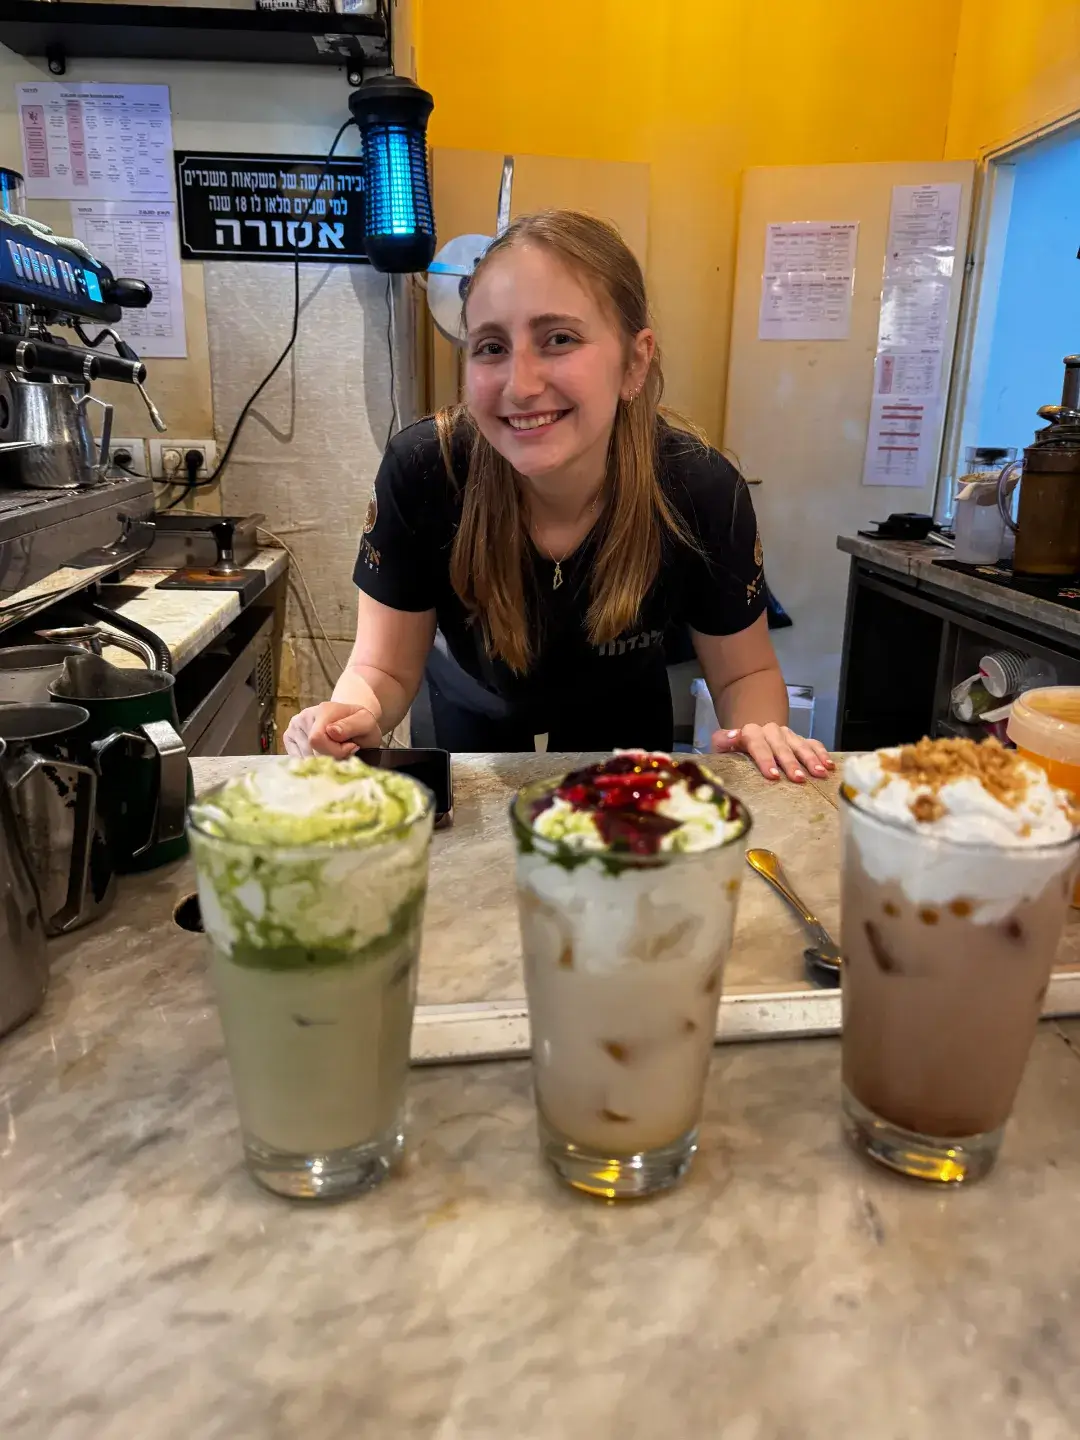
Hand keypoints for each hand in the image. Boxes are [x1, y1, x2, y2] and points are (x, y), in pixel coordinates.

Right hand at [283, 701, 382, 758]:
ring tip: (335, 749)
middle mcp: (303, 717)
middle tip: (345, 749)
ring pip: (304, 758)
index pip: (317, 739)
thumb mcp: (367, 723)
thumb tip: (331, 731)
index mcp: (323, 710)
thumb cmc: (359, 724)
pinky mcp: (288, 738)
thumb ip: (352, 726)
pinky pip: (298, 759)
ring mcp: (293, 727)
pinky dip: (312, 761)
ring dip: (322, 761)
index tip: (351, 747)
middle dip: (332, 757)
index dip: (335, 751)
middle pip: (311, 752)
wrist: (350, 721)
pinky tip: (322, 752)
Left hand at [711, 723, 833, 782]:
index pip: (757, 744)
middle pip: (781, 746)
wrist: (750, 735)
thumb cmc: (735, 749)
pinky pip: (812, 743)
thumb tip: (733, 736)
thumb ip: (722, 740)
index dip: (765, 759)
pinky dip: (821, 753)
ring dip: (810, 758)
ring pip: (799, 744)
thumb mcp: (722, 746)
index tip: (772, 776)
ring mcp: (787, 734)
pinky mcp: (799, 739)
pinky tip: (828, 765)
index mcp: (751, 733)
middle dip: (790, 762)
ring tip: (819, 773)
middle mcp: (770, 731)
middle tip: (798, 779)